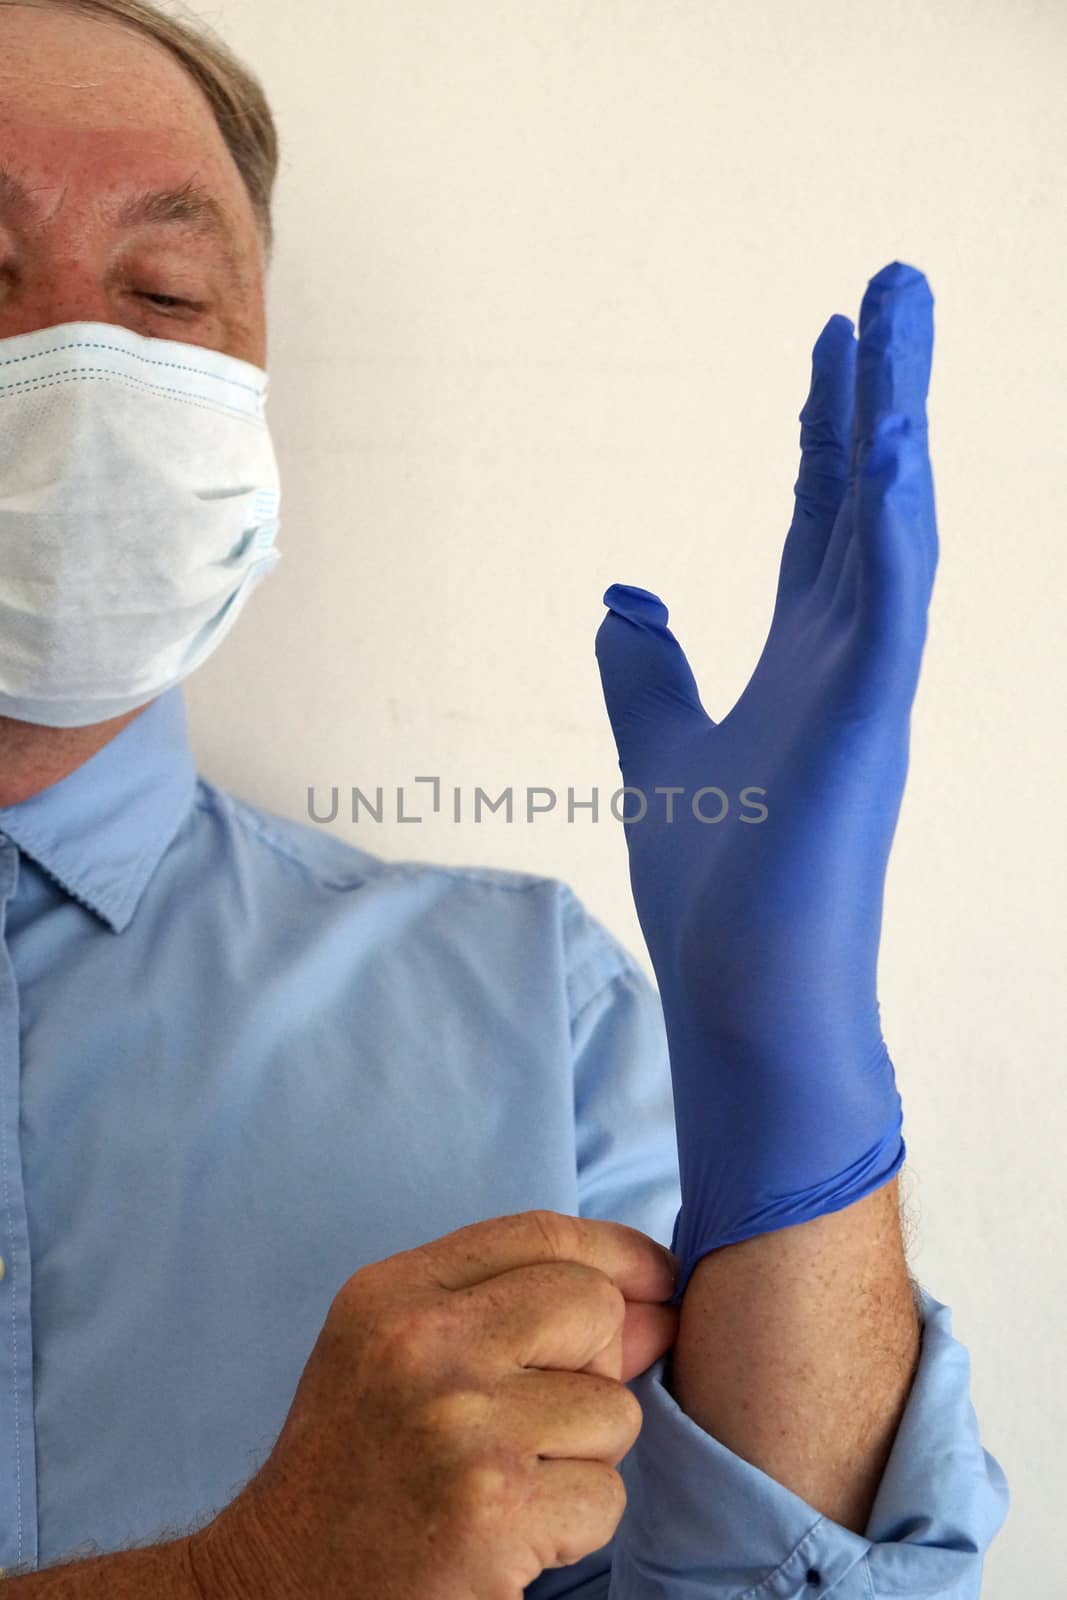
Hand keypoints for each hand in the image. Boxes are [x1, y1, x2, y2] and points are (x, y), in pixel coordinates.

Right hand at [191, 1212, 678, 1599]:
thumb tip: (656, 1303)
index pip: (542, 1234)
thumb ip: (514, 1311)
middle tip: (541, 1416)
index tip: (657, 1281)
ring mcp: (461, 1426)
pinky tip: (511, 1533)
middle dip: (597, 1363)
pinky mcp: (495, 1511)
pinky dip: (575, 1524)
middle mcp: (425, 1344)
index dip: (619, 1253)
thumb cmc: (353, 1465)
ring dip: (583, 1457)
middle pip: (592, 1307)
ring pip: (613, 1411)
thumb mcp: (399, 1353)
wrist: (279, 1585)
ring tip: (508, 1481)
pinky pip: (607, 1495)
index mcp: (396, 1293)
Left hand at [596, 262, 937, 1302]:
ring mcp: (871, 687)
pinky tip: (894, 439)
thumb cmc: (714, 891)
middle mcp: (850, 660)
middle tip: (893, 285)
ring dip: (898, 416)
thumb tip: (622, 598)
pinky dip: (899, 519)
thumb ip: (646, 674)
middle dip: (877, 391)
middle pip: (866, 500)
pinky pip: (897, 601)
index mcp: (802, 665)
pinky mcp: (874, 724)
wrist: (741, 995)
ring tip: (902, 308)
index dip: (823, 435)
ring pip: (895, 524)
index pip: (819, 523)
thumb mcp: (659, 753)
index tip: (829, 348)